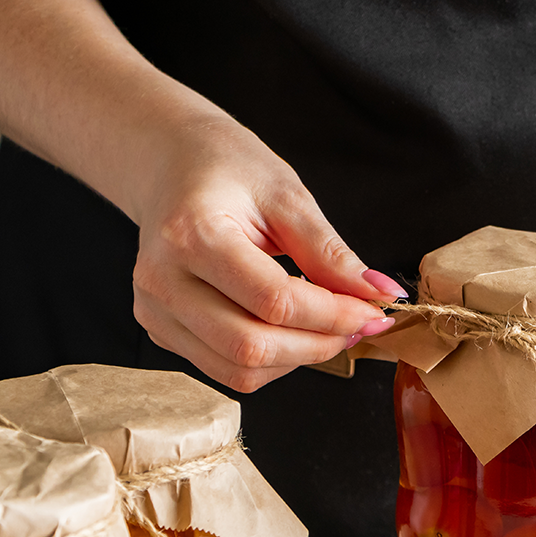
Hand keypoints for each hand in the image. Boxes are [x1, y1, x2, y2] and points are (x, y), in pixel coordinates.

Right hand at [128, 117, 405, 391]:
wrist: (169, 166)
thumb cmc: (227, 171)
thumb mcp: (287, 196)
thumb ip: (330, 252)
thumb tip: (380, 293)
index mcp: (191, 236)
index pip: (274, 301)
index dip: (334, 315)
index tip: (374, 310)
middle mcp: (163, 281)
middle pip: (252, 347)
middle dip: (320, 344)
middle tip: (358, 323)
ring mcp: (156, 311)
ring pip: (240, 371)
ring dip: (299, 358)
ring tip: (328, 326)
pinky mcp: (161, 330)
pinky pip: (226, 369)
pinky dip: (273, 361)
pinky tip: (292, 329)